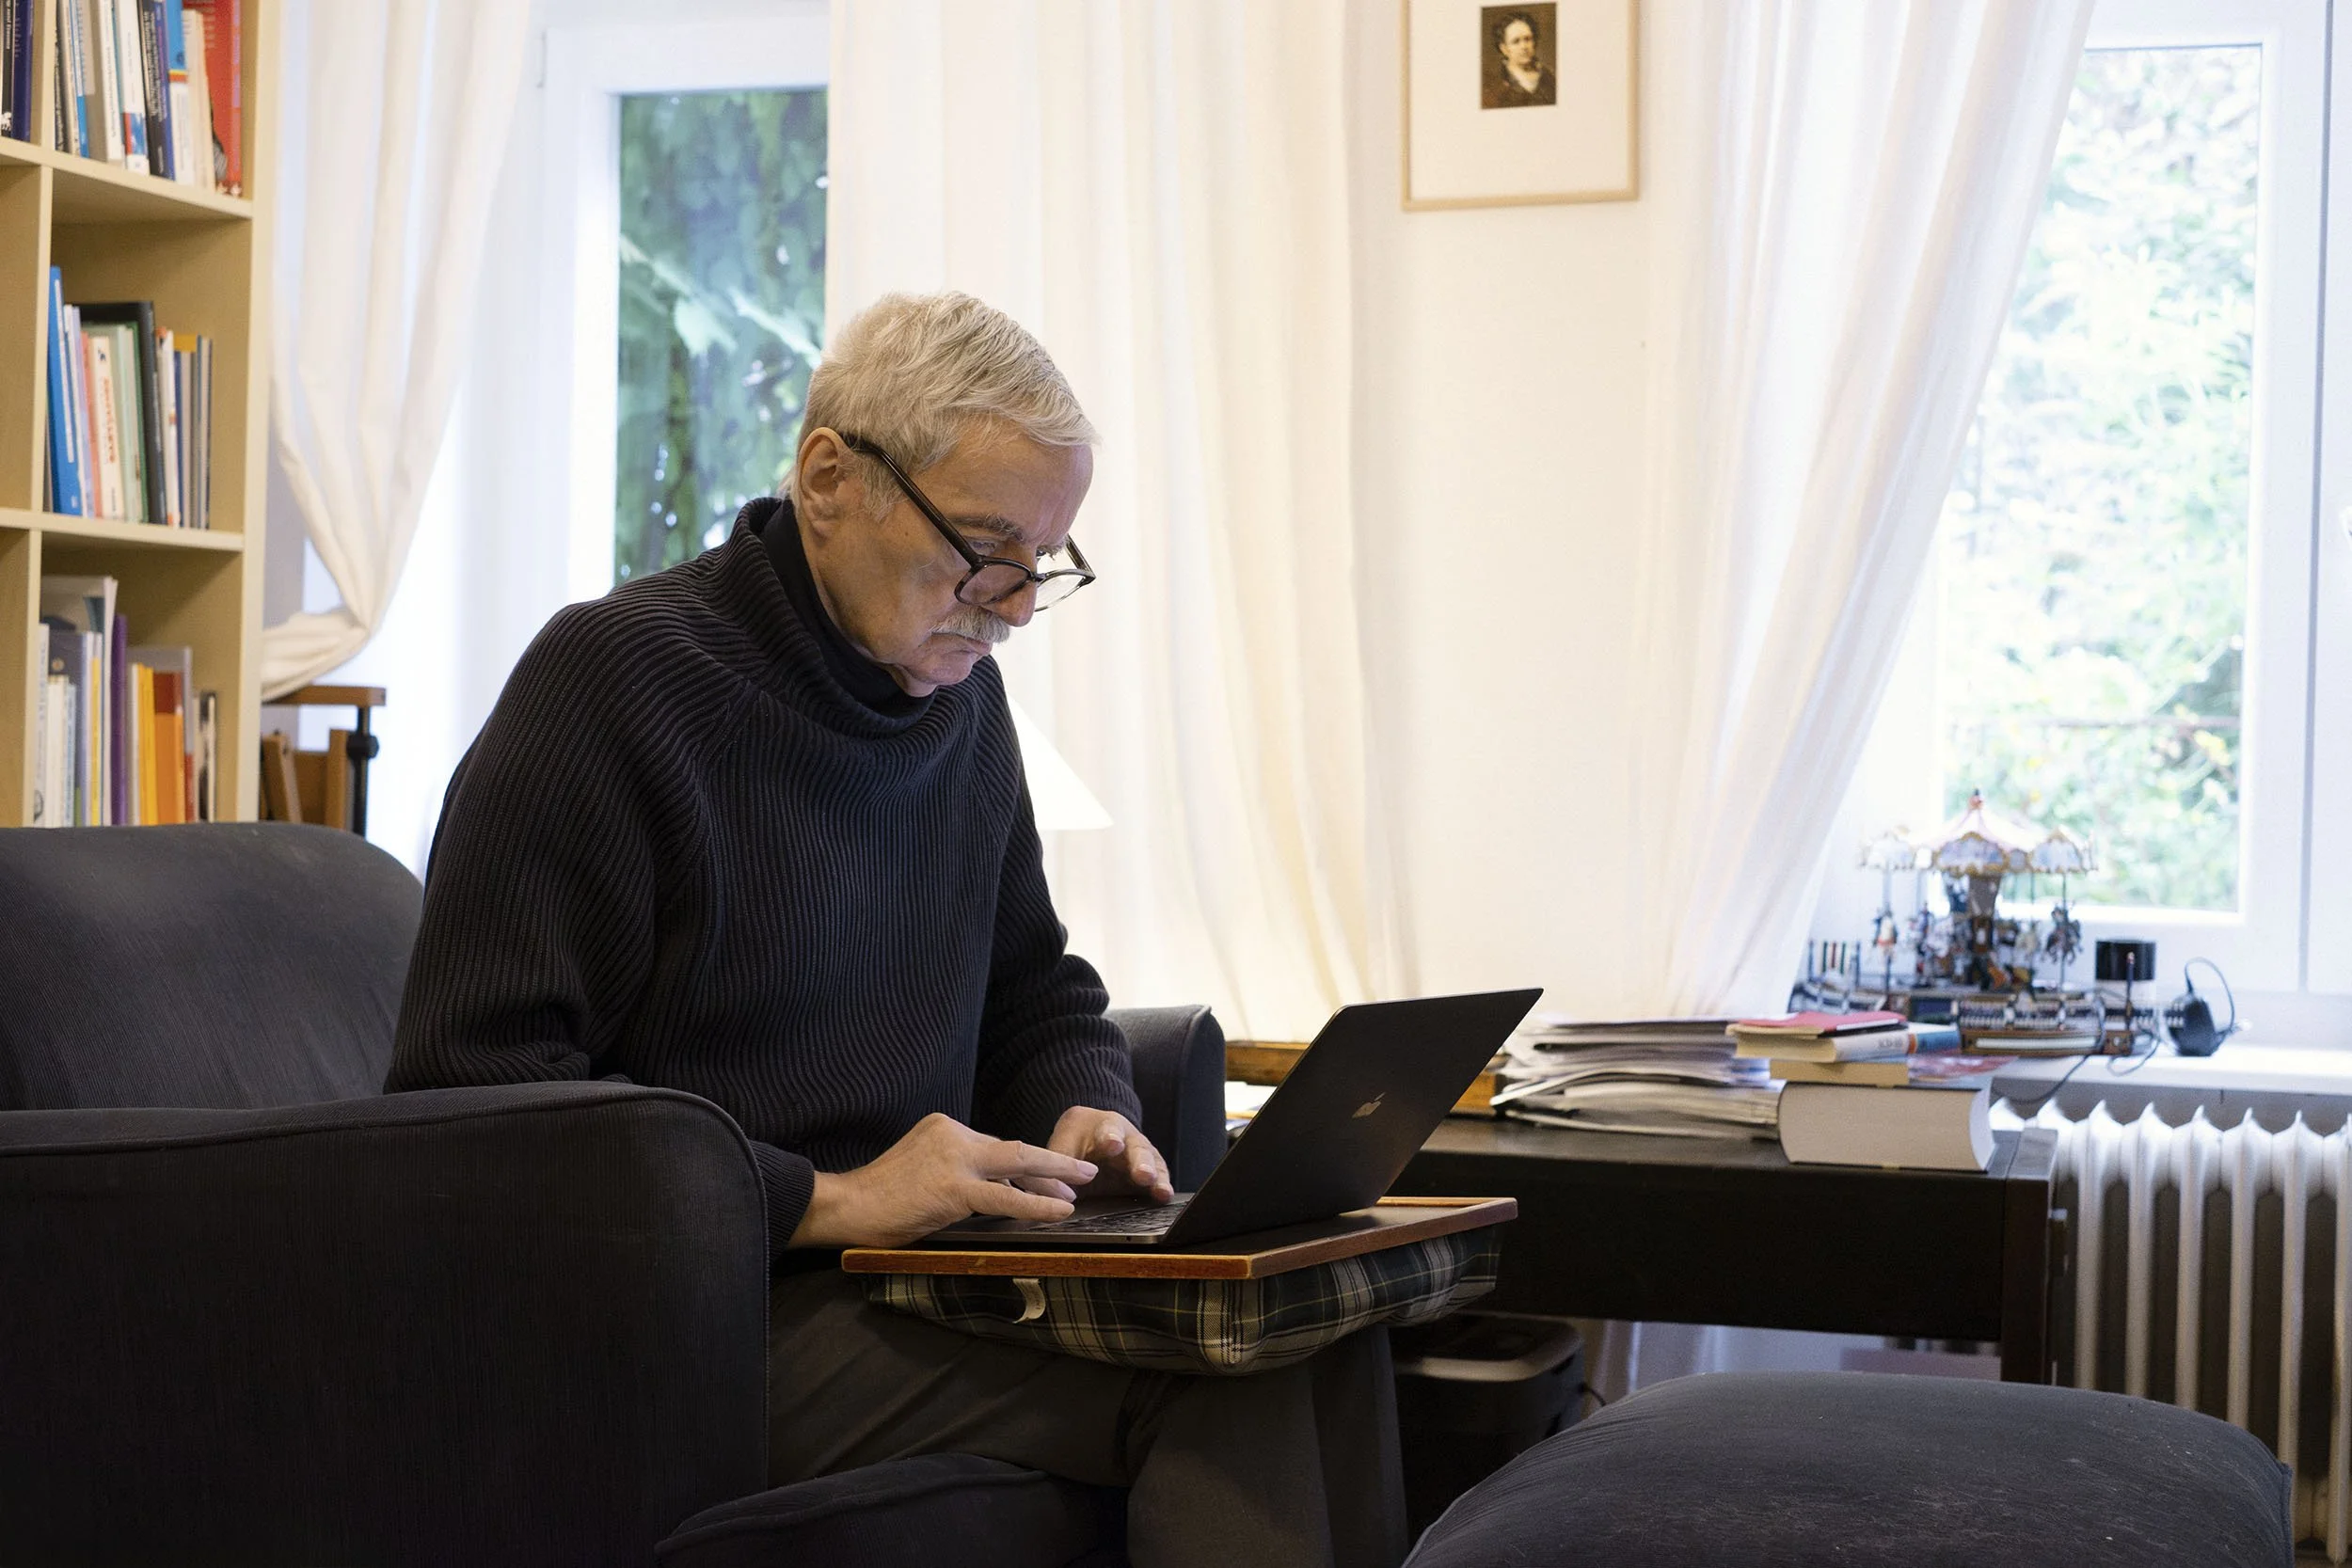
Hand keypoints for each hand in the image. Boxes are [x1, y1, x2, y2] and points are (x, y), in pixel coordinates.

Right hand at [790, 1112, 1098, 1248]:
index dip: (1029, 1166)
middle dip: (1055, 1161)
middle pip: (1015, 1148)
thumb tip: (994, 1188)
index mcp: (945, 1127)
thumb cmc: (879, 1197)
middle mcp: (953, 1134)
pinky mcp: (953, 1188)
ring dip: (1055, 1178)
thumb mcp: (922, 1169)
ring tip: (1082, 1187)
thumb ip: (955, 1170)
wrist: (846, 1205)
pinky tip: (1060, 1211)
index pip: (998, 1146)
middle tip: (1086, 1170)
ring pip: (1017, 1165)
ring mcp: (954, 1158)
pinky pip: (1005, 1197)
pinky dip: (1037, 1204)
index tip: (1053, 1177)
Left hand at [1040, 1107, 1174, 1203]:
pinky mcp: (1148, 1170)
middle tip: (1143, 1174)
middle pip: (1135, 1147)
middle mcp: (1126, 1135)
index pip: (1107, 1130)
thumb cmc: (1076, 1142)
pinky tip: (1164, 1197)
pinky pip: (1158, 1178)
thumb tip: (1046, 1192)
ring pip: (1151, 1162)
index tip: (1112, 1145)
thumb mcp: (1062, 1147)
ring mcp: (1140, 1152)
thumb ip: (1057, 1166)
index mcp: (1101, 1126)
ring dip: (1155, 1177)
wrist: (1092, 1138)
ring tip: (1160, 1191)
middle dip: (1139, 1161)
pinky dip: (1162, 1187)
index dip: (1109, 1137)